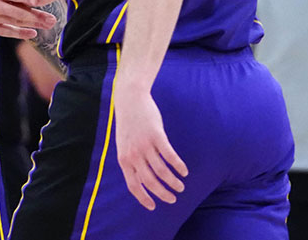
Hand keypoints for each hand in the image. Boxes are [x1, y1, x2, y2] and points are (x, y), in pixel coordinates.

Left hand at [112, 83, 187, 209]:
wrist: (130, 100)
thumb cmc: (128, 124)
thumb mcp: (124, 144)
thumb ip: (130, 160)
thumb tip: (141, 179)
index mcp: (124, 159)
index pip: (133, 185)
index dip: (143, 198)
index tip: (153, 207)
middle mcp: (133, 155)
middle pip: (150, 181)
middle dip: (163, 193)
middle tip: (173, 199)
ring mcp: (145, 145)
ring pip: (162, 171)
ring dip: (173, 182)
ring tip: (181, 186)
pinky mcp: (156, 136)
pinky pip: (169, 156)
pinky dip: (178, 166)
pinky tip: (184, 171)